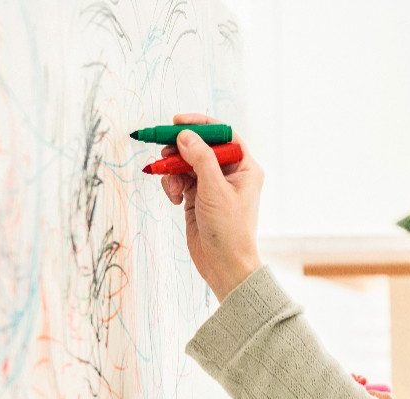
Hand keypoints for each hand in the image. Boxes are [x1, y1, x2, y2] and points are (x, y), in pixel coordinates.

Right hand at [159, 113, 262, 300]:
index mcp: (244, 167)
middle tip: (164, 154)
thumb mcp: (215, 191)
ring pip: (186, 164)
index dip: (201, 125)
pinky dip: (172, 186)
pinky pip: (179, 180)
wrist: (224, 266)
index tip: (177, 122)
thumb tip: (186, 135)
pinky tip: (174, 200)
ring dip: (173, 172)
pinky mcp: (197, 198)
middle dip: (180, 150)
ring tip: (173, 189)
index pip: (222, 135)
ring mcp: (212, 186)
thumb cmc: (229, 230)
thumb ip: (200, 160)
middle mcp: (229, 174)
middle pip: (200, 147)